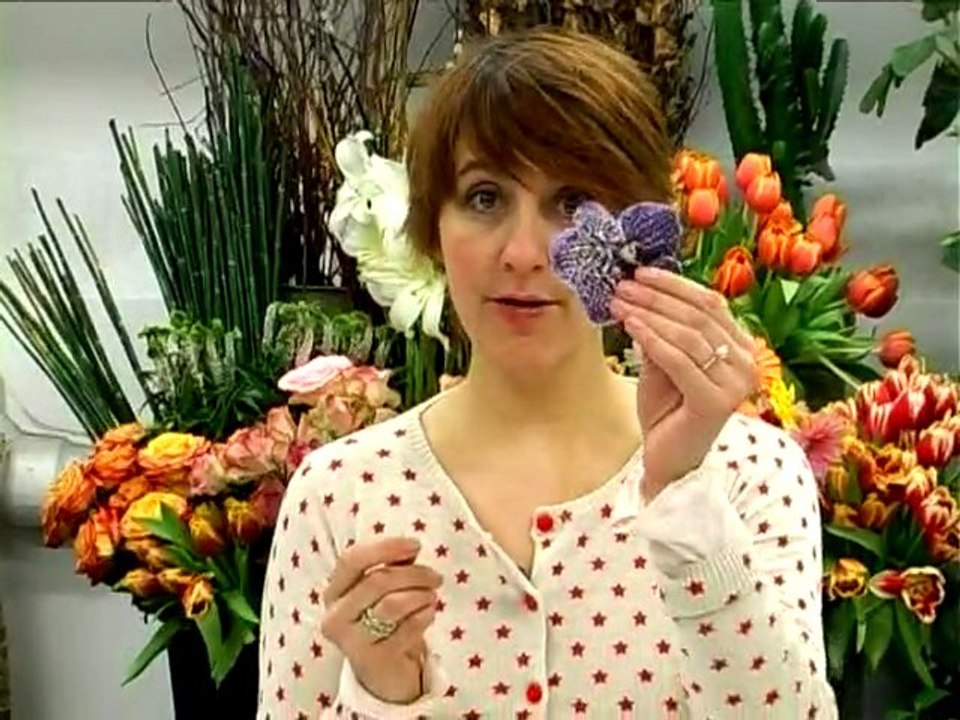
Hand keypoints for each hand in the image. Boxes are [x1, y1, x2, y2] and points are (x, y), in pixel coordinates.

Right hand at [321, 537, 442, 703]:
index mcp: (334, 592)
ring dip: (420, 595)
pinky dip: (424, 616)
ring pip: (391, 604)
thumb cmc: (385, 622)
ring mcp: (351, 641)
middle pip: (376, 581)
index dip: (385, 547)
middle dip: (413, 574)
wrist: (385, 672)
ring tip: (432, 596)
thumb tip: (411, 548)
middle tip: (436, 577)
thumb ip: (393, 566)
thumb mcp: (384, 591)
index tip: (416, 545)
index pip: (352, 560)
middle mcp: (335, 616)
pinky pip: (405, 630)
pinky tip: (429, 613)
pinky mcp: (373, 661)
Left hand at [610, 267, 757, 499]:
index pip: (710, 304)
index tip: (640, 274)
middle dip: (657, 297)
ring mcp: (735, 384)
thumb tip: (639, 290)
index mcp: (742, 348)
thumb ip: (661, 329)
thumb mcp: (663, 361)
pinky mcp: (716, 402)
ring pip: (689, 335)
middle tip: (623, 286)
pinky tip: (630, 326)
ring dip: (650, 314)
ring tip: (620, 302)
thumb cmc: (667, 410)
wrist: (668, 459)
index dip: (675, 285)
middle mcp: (748, 363)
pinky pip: (680, 361)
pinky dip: (653, 339)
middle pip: (699, 316)